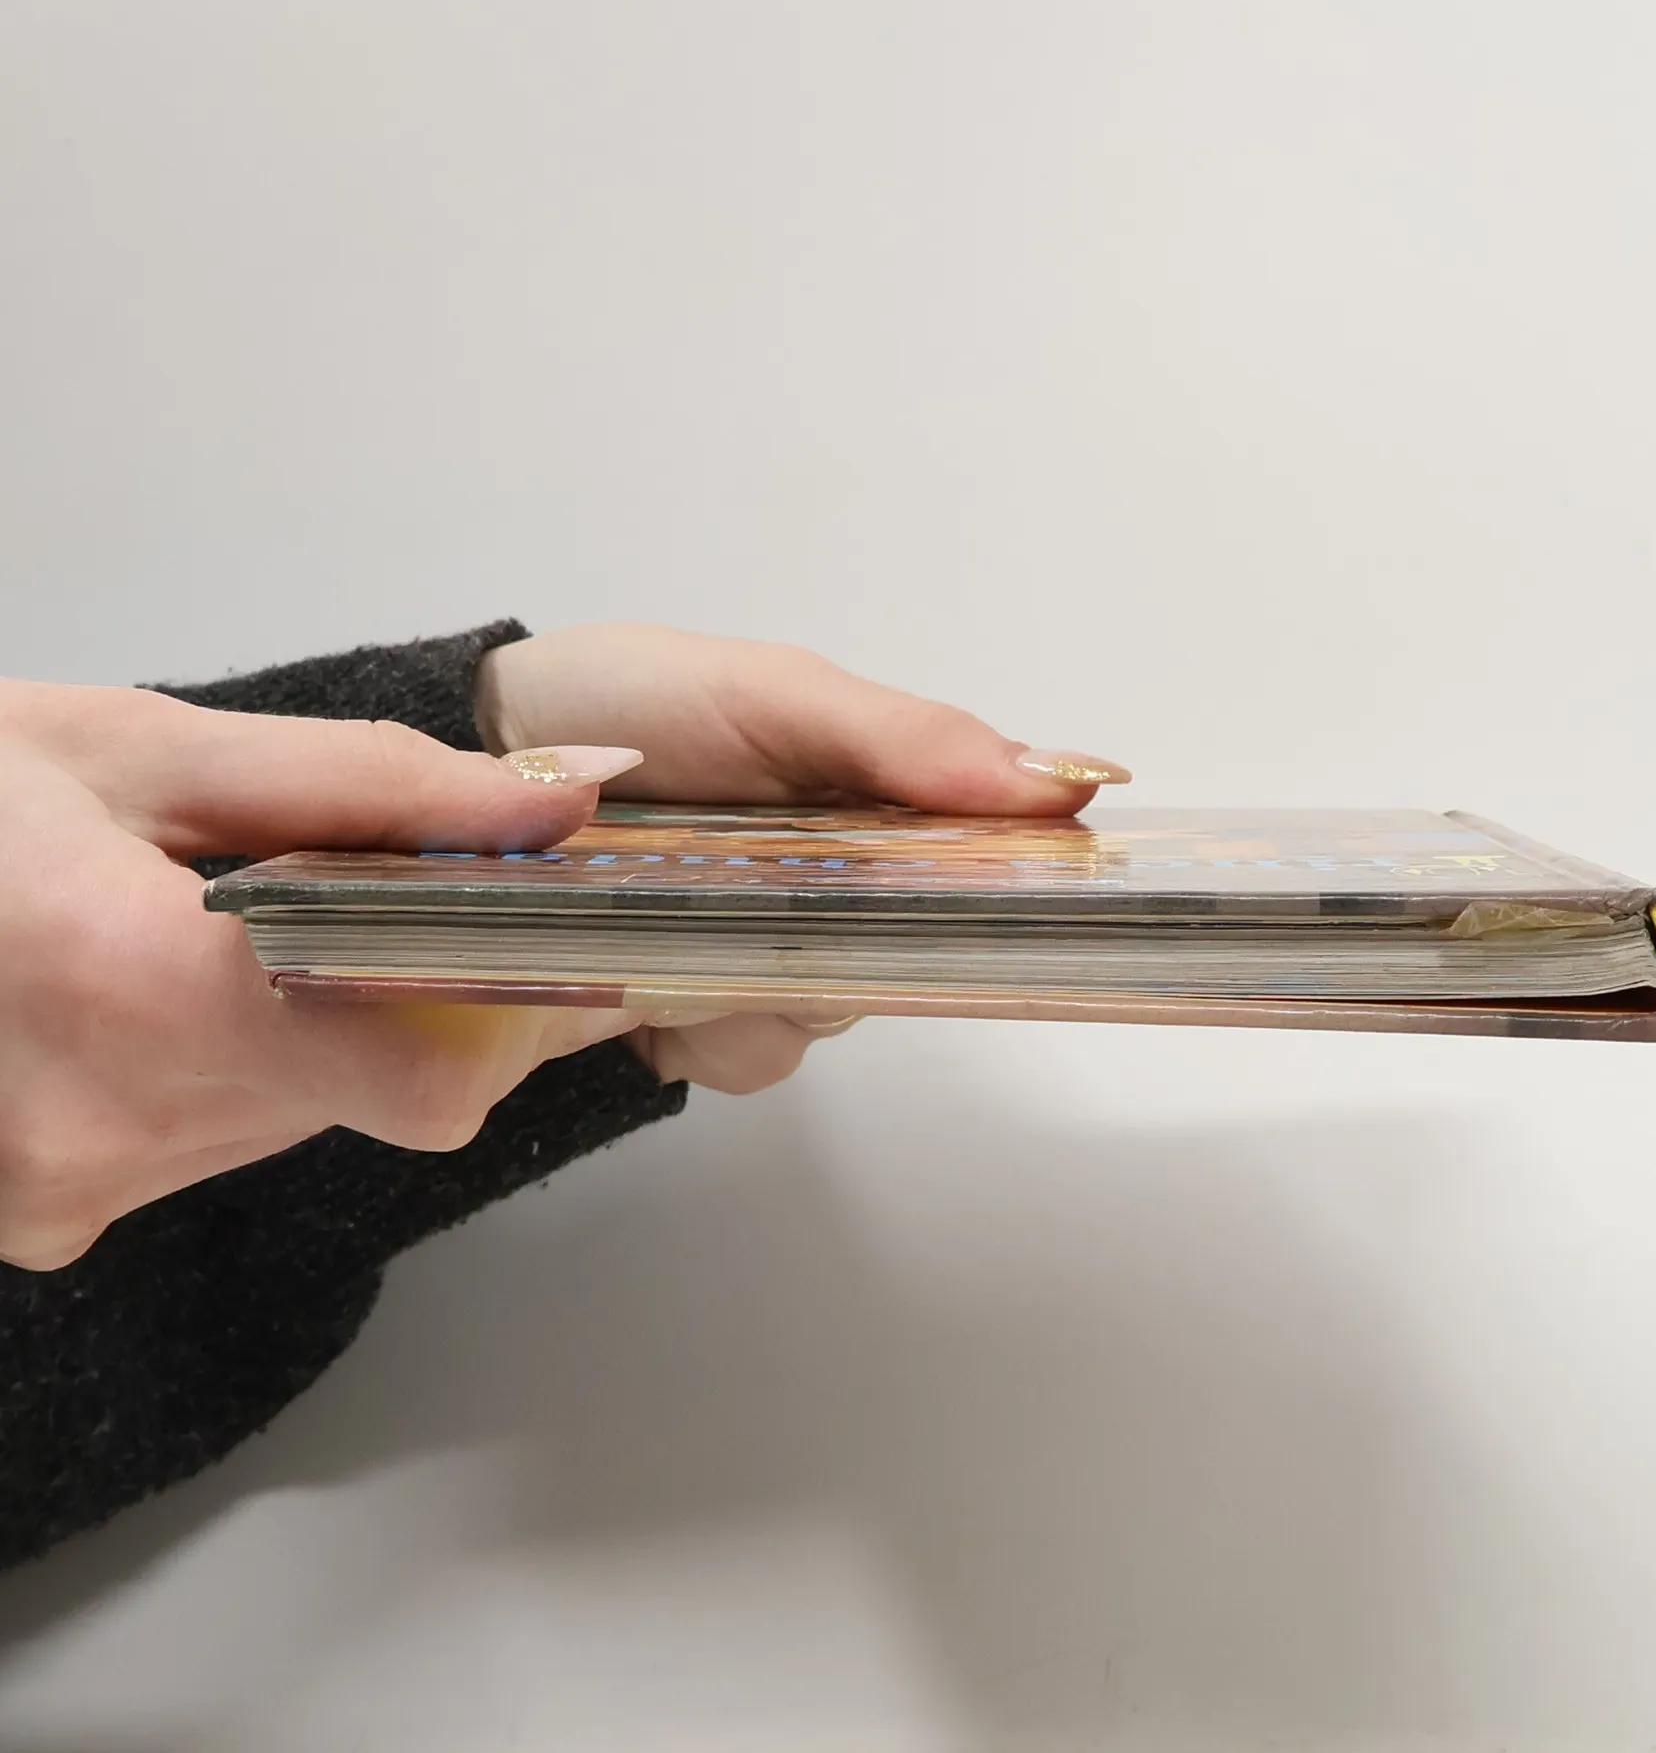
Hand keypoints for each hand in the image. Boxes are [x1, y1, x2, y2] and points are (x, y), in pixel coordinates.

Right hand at [0, 682, 639, 1269]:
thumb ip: (373, 787)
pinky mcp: (46, 1220)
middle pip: (380, 1094)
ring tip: (226, 929)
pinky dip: (242, 1069)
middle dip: (416, 995)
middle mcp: (102, 1130)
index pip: (424, 1073)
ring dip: (321, 1029)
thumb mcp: (144, 748)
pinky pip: (221, 1142)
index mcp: (126, 987)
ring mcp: (62, 1195)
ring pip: (307, 1117)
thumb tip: (568, 802)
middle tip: (374, 892)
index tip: (537, 934)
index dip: (511, 1008)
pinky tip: (164, 990)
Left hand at [474, 624, 1129, 1092]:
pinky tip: (644, 973)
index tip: (963, 903)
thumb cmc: (638, 698)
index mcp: (886, 806)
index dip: (998, 900)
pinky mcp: (702, 1010)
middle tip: (757, 887)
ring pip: (821, 1021)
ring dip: (753, 988)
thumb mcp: (777, 694)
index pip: (996, 877)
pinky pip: (741, 1059)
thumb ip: (908, 740)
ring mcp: (774, 953)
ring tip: (673, 918)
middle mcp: (846, 888)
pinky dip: (694, 1025)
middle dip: (836, 944)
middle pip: (907, 965)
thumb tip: (1065, 781)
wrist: (493, 745)